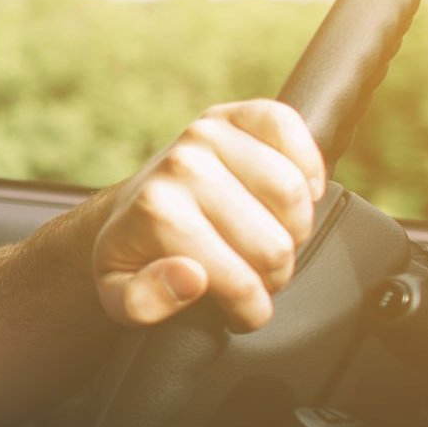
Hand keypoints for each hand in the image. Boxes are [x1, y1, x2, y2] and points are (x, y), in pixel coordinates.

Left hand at [94, 100, 326, 330]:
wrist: (133, 209)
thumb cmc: (137, 254)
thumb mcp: (121, 296)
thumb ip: (143, 302)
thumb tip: (190, 277)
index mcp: (156, 212)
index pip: (238, 279)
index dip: (252, 308)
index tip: (245, 312)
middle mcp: (182, 165)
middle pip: (273, 243)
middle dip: (275, 275)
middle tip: (260, 278)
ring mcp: (209, 134)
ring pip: (292, 193)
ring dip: (296, 229)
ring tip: (273, 242)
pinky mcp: (237, 114)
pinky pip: (290, 129)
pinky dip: (307, 166)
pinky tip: (297, 196)